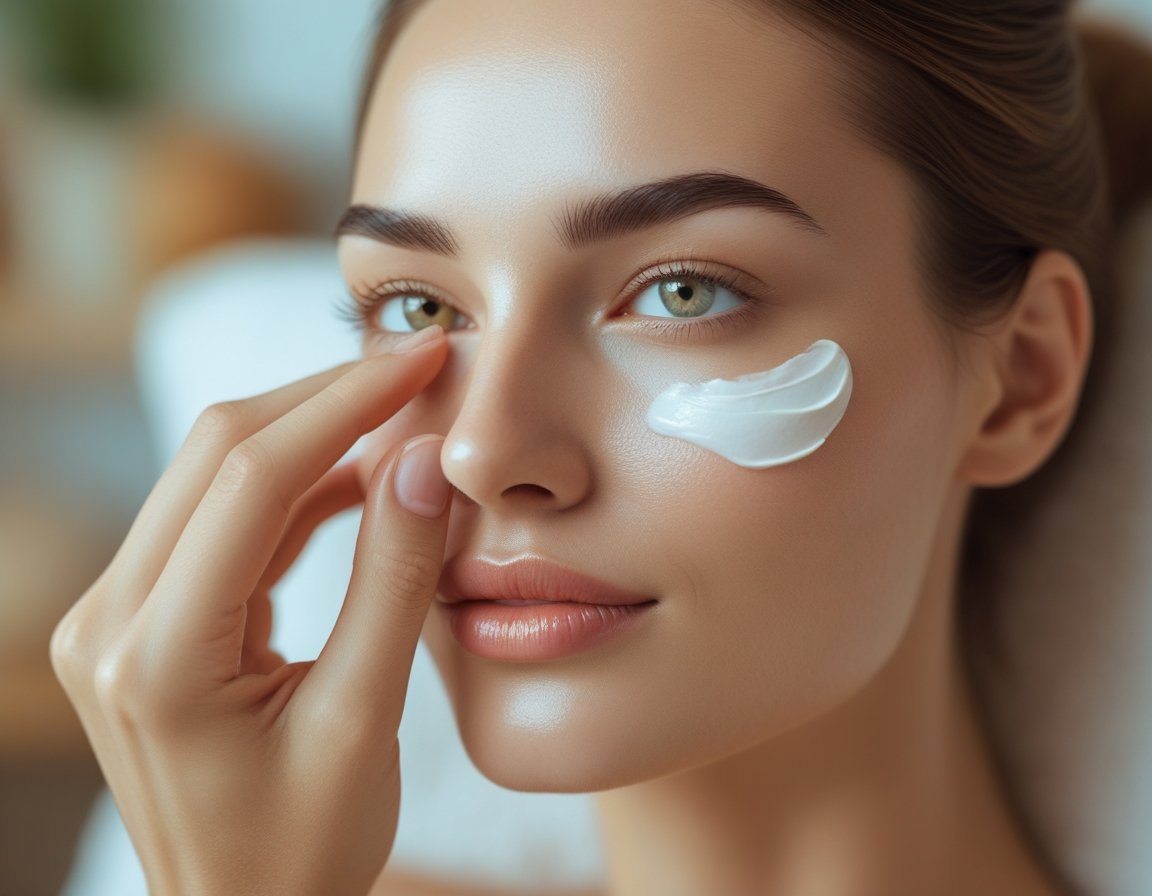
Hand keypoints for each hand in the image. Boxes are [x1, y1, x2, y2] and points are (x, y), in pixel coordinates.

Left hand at [51, 326, 451, 895]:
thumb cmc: (303, 848)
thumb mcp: (365, 718)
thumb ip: (393, 581)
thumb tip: (426, 462)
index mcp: (157, 656)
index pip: (252, 478)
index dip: (345, 403)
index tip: (420, 361)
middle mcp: (110, 624)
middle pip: (218, 454)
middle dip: (324, 398)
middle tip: (415, 371)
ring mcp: (113, 620)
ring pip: (214, 476)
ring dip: (309, 437)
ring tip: (399, 418)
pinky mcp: (138, 622)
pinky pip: (216, 523)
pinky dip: (290, 490)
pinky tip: (358, 481)